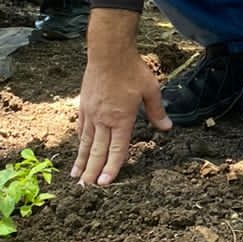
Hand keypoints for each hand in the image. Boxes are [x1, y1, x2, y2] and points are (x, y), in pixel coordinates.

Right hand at [73, 49, 169, 186]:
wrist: (108, 52)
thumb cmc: (131, 69)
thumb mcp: (150, 90)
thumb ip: (157, 112)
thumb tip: (167, 128)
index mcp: (121, 119)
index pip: (117, 149)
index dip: (112, 168)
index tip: (104, 184)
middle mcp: (103, 119)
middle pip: (97, 151)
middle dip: (91, 172)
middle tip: (85, 189)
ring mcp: (91, 113)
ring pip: (86, 142)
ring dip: (81, 161)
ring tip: (75, 177)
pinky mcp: (84, 105)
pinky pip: (81, 128)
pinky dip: (80, 141)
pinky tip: (79, 148)